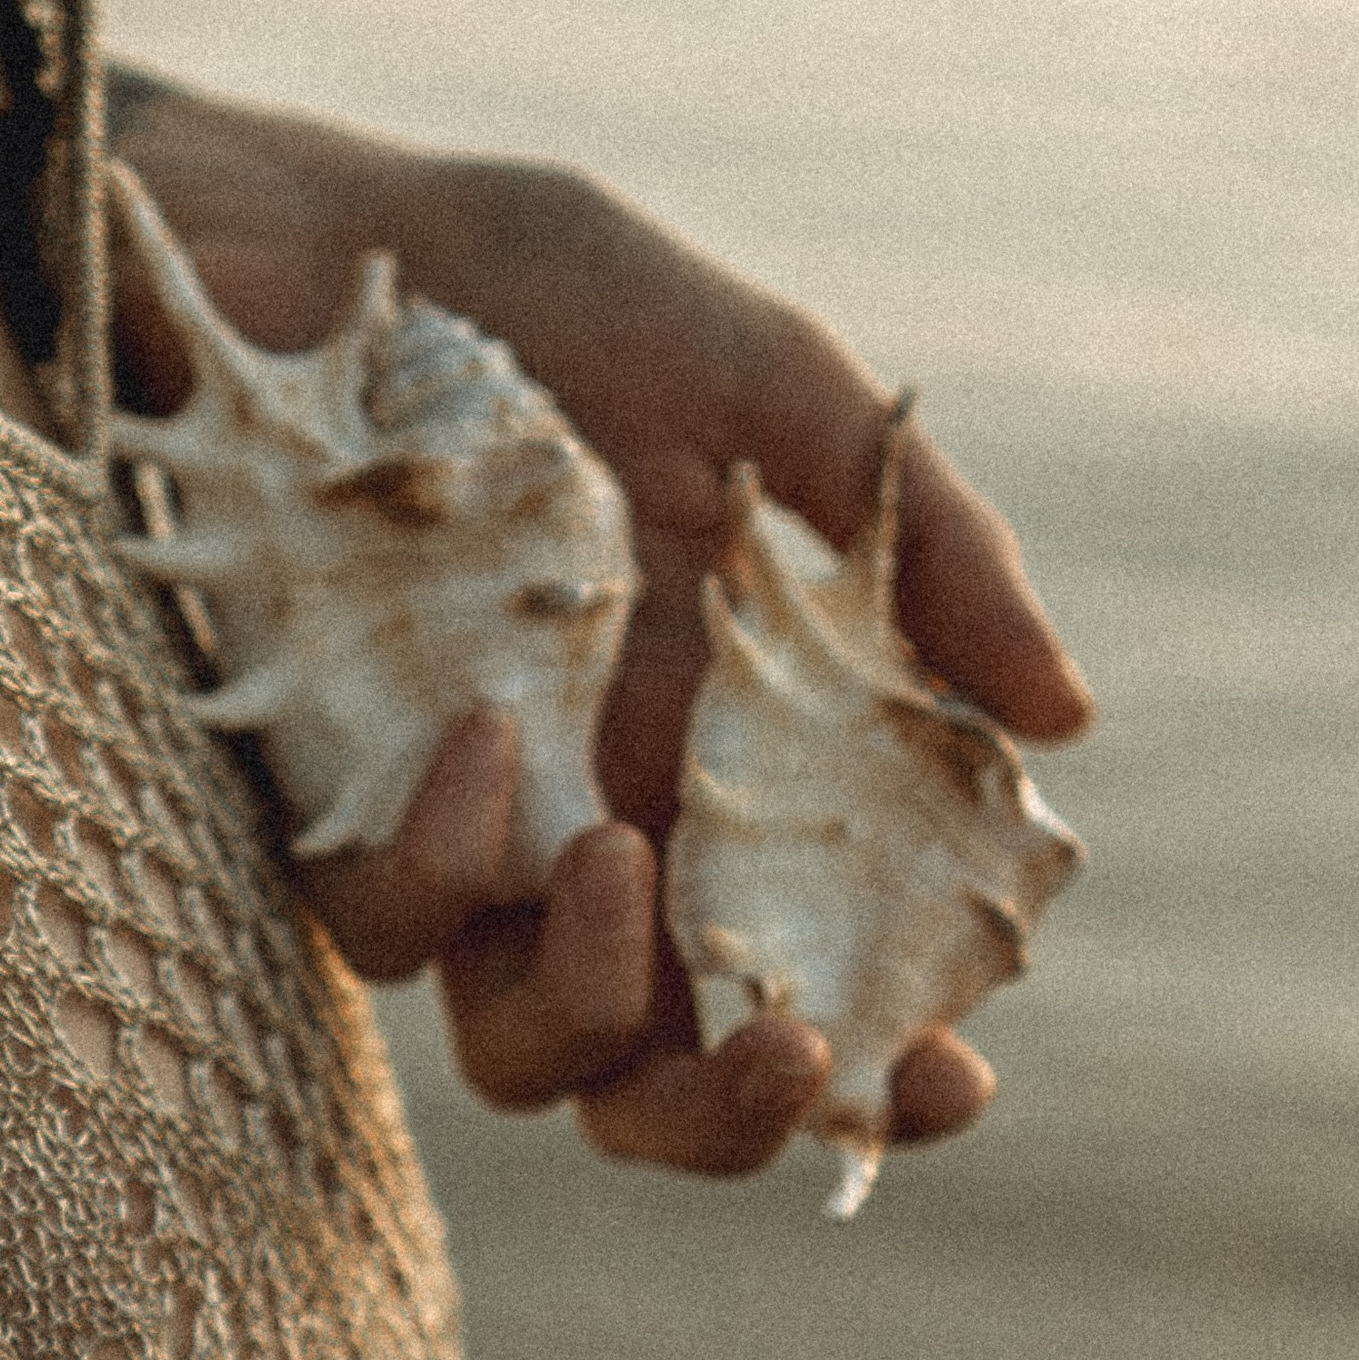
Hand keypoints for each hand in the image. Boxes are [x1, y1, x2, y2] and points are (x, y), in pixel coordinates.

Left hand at [107, 76, 1092, 1178]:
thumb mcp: (766, 392)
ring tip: (614, 854)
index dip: (878, 1073)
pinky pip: (386, 920)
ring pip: (519, 1053)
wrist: (297, 242)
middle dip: (733, 1116)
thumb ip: (921, 553)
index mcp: (723, 783)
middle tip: (795, 1049)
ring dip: (592, 999)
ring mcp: (455, 846)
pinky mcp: (322, 811)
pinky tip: (484, 726)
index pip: (810, 986)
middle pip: (654, 1089)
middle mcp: (591, 847)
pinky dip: (445, 853)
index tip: (951, 1068)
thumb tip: (1061, 717)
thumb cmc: (540, 305)